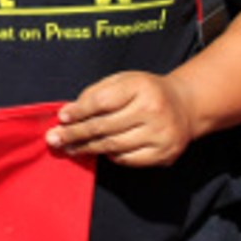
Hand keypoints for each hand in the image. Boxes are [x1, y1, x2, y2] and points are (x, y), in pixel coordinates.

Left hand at [47, 71, 196, 166]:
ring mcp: (161, 134)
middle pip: (105, 126)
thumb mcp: (123, 80)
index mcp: (141, 87)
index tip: (61, 117)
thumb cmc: (145, 91)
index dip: (79, 111)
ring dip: (87, 148)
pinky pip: (128, 159)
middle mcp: (154, 111)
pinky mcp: (165, 154)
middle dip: (75, 134)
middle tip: (54, 139)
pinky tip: (99, 151)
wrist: (186, 105)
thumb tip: (68, 114)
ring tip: (70, 148)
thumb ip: (95, 93)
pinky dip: (110, 156)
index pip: (102, 101)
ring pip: (114, 145)